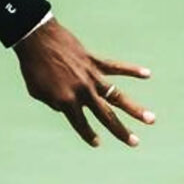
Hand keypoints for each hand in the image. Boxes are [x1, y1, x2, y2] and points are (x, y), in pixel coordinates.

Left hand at [14, 19, 154, 147]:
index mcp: (66, 101)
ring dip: (135, 108)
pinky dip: (132, 69)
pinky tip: (147, 74)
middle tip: (136, 143)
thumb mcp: (38, 92)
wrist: (37, 40)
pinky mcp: (94, 61)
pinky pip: (116, 67)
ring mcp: (91, 76)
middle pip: (106, 115)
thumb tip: (67, 106)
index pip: (80, 123)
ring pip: (117, 96)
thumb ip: (54, 102)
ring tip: (151, 119)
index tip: (97, 143)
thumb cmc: (33, 68)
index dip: (88, 134)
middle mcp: (82, 91)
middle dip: (121, 131)